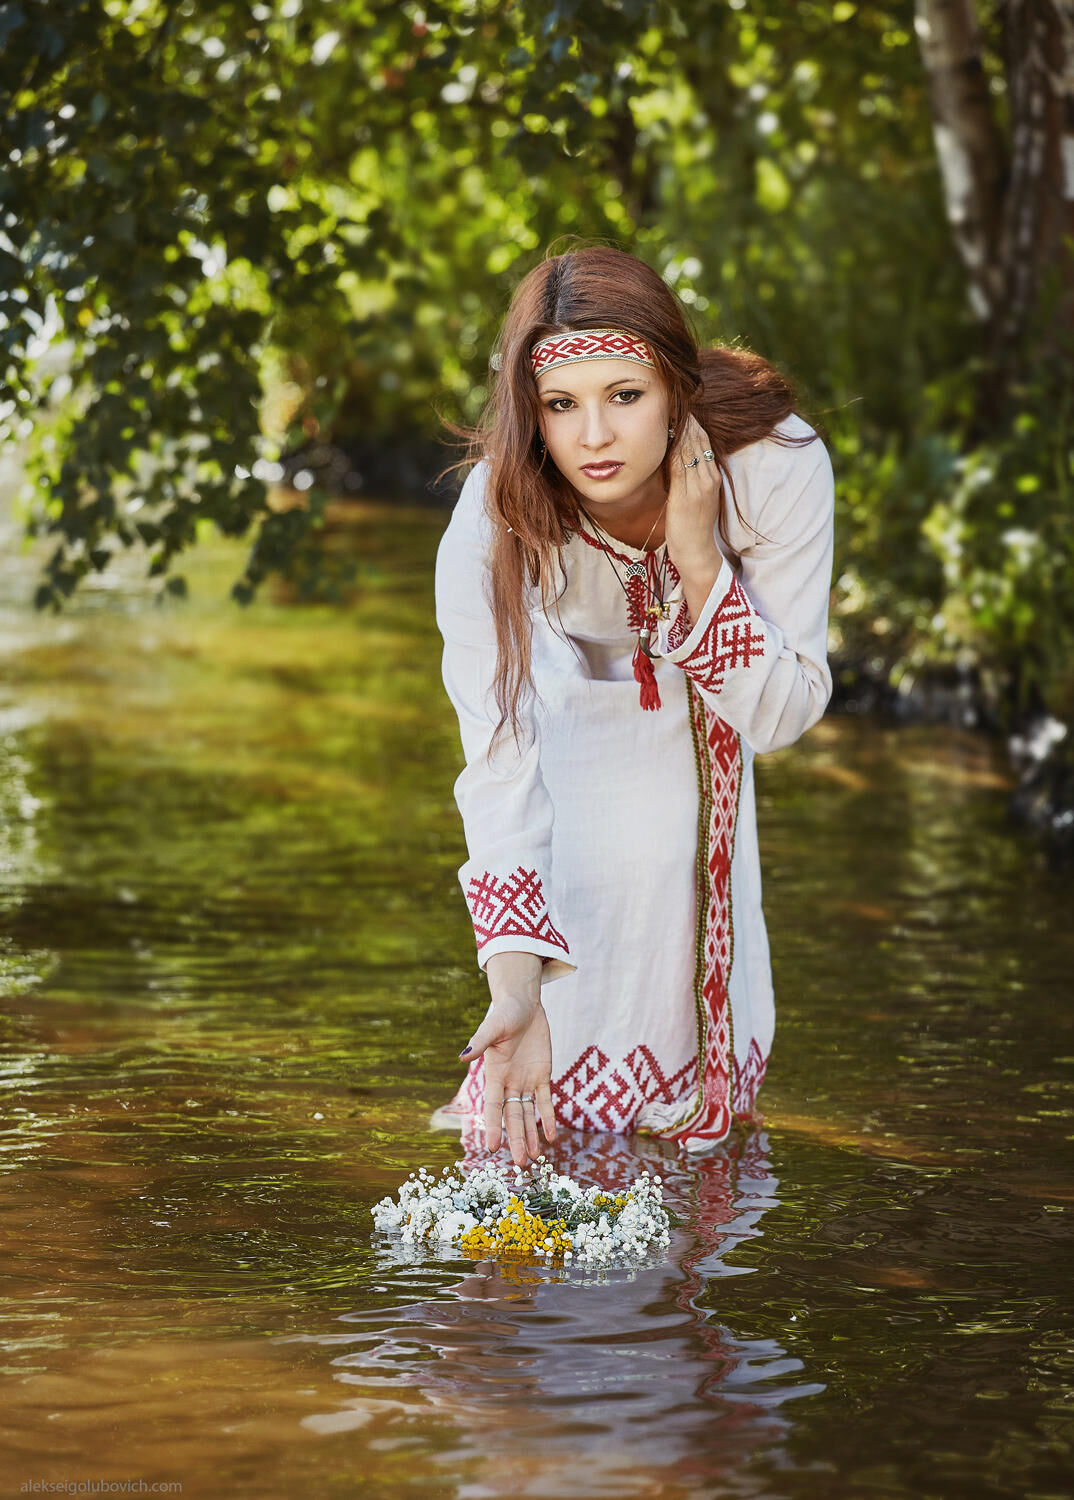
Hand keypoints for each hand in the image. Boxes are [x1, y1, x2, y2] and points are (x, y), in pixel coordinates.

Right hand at [461, 987, 556, 1165]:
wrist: (524, 1005)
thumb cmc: (505, 1014)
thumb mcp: (493, 1027)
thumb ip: (480, 1042)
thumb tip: (462, 1056)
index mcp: (494, 1074)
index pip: (492, 1106)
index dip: (492, 1126)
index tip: (493, 1148)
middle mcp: (509, 1082)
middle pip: (512, 1116)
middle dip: (516, 1139)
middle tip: (521, 1163)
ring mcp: (526, 1081)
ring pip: (528, 1114)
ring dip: (530, 1134)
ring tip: (534, 1157)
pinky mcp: (543, 1075)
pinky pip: (545, 1101)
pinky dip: (548, 1118)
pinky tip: (551, 1137)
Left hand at [666, 414, 723, 614]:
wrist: (696, 553)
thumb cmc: (689, 527)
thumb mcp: (690, 498)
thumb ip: (684, 478)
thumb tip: (670, 457)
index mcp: (711, 477)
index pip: (703, 440)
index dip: (692, 421)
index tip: (680, 402)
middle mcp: (709, 477)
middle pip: (698, 438)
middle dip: (686, 416)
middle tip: (673, 393)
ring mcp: (700, 485)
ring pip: (690, 447)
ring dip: (680, 425)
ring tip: (668, 404)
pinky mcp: (688, 494)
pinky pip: (680, 463)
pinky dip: (674, 445)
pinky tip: (665, 432)